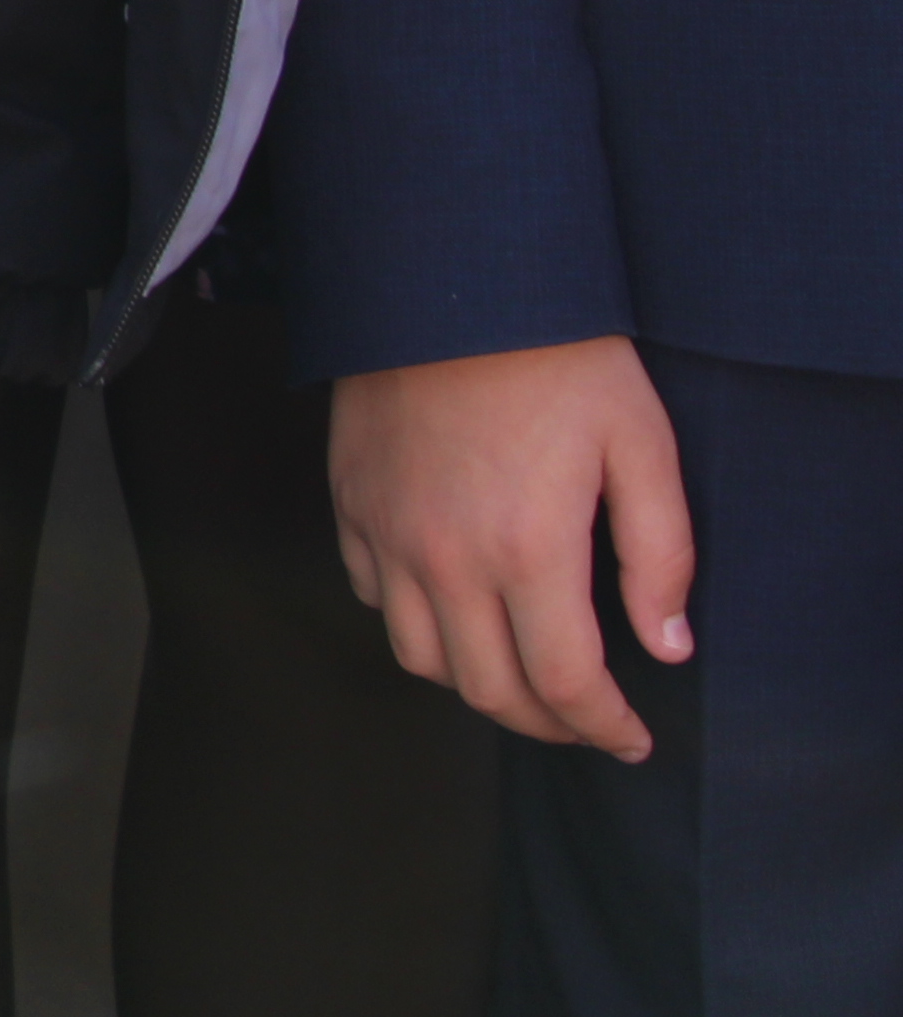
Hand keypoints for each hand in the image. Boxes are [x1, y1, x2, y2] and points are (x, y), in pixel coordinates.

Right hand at [334, 336, 694, 761]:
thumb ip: (661, 557)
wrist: (451, 278)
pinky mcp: (351, 502)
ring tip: (520, 674)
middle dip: (548, 724)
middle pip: (489, 689)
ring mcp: (387, 532)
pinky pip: (372, 594)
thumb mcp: (642, 446)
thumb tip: (666, 647)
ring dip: (476, 684)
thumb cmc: (561, 357)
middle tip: (586, 722)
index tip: (634, 739)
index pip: (565, 682)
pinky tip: (455, 604)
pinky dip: (416, 622)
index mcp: (528, 550)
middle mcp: (446, 557)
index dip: (606, 727)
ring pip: (421, 657)